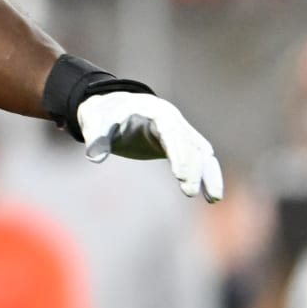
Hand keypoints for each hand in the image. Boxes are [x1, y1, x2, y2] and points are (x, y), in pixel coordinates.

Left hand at [77, 91, 224, 201]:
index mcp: (153, 109)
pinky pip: (198, 158)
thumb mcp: (93, 120)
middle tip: (188, 192)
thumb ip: (95, 136)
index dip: (177, 151)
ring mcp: (177, 130)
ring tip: (213, 199)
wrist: (109, 109)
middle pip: (188, 142)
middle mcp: (171, 118)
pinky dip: (206, 174)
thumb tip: (94, 157)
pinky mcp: (178, 144)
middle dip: (191, 167)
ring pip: (200, 151)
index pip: (170, 130)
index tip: (179, 174)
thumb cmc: (102, 114)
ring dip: (207, 173)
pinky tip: (212, 196)